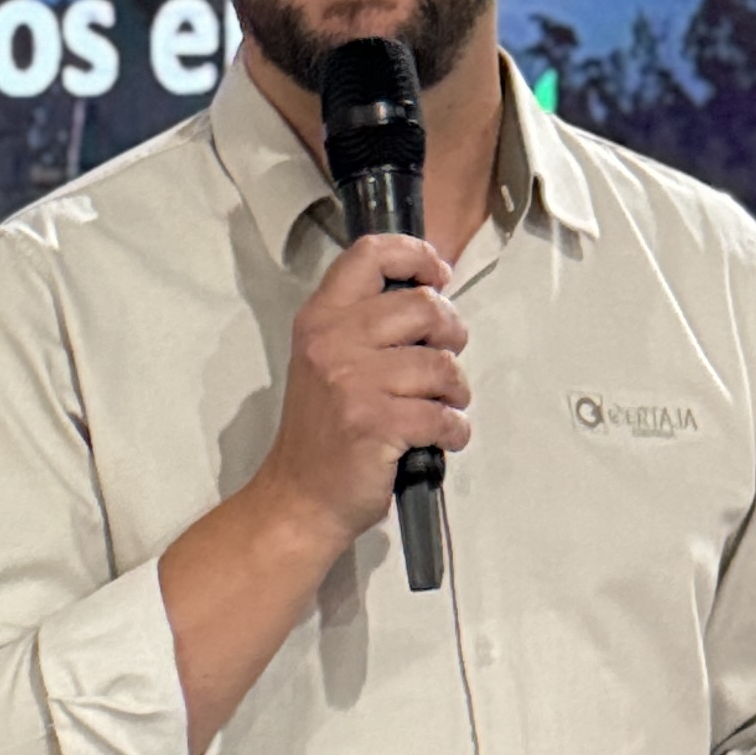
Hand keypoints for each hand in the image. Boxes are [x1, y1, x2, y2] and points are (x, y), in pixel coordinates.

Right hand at [250, 232, 470, 557]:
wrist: (299, 498)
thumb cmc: (323, 431)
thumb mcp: (327, 360)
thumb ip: (365, 324)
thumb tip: (432, 296)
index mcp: (319, 318)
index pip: (369, 255)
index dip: (416, 255)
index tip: (439, 276)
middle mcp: (332, 341)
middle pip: (423, 306)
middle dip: (452, 333)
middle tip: (446, 358)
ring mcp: (352, 382)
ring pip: (440, 364)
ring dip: (456, 390)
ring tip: (444, 405)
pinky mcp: (376, 423)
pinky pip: (443, 414)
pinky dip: (455, 428)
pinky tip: (443, 437)